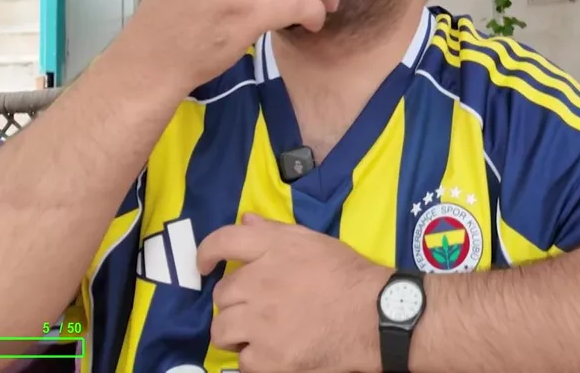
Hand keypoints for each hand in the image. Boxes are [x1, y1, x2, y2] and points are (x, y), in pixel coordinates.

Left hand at [197, 214, 388, 372]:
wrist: (376, 316)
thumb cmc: (349, 276)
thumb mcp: (314, 242)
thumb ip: (275, 232)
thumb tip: (245, 221)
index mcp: (272, 250)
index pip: (222, 242)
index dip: (205, 253)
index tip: (203, 265)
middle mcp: (260, 283)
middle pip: (221, 295)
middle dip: (233, 302)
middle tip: (254, 308)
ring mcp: (261, 323)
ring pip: (222, 330)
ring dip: (235, 332)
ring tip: (257, 334)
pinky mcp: (269, 358)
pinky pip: (242, 361)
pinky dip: (255, 359)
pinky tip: (275, 353)